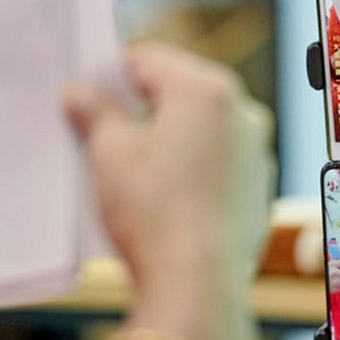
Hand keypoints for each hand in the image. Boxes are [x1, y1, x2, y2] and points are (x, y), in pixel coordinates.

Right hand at [62, 42, 248, 339]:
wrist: (198, 280)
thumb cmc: (153, 210)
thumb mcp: (109, 153)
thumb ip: (94, 113)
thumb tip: (80, 94)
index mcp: (208, 90)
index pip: (151, 59)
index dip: (113, 73)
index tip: (87, 93)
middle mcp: (244, 113)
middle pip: (181, 92)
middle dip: (141, 106)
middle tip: (100, 128)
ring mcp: (257, 152)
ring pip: (202, 129)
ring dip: (167, 137)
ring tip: (127, 165)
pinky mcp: (259, 188)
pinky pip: (218, 162)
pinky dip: (191, 167)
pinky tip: (162, 193)